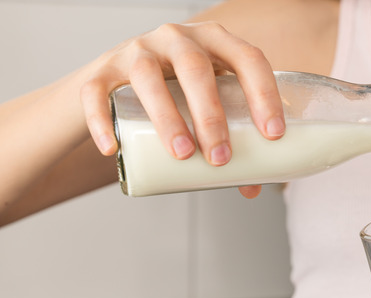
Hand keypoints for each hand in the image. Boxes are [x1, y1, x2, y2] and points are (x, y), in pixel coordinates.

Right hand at [80, 22, 284, 197]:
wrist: (121, 80)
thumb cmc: (180, 93)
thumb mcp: (209, 107)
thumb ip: (231, 141)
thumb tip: (251, 187)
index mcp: (215, 42)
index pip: (248, 58)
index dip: (264, 94)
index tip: (273, 134)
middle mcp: (177, 38)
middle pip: (196, 68)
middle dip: (211, 115)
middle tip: (221, 158)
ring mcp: (137, 49)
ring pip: (147, 76)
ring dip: (167, 117)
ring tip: (182, 155)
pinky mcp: (102, 69)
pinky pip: (97, 91)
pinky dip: (102, 120)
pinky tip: (113, 149)